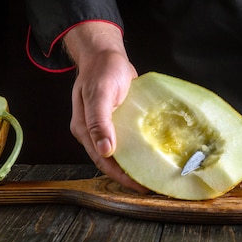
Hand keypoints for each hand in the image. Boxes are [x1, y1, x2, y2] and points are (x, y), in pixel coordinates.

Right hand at [64, 22, 148, 192]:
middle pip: (113, 162)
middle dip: (131, 176)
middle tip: (154, 186)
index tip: (141, 187)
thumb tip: (105, 151)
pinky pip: (130, 139)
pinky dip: (140, 148)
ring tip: (156, 174)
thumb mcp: (99, 93)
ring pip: (122, 152)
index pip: (104, 162)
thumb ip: (99, 121)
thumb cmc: (101, 70)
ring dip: (137, 164)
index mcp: (84, 130)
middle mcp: (94, 133)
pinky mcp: (119, 120)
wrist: (105, 54)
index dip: (122, 177)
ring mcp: (107, 127)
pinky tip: (154, 154)